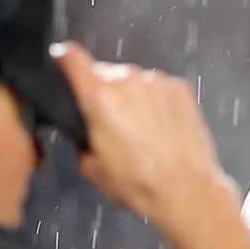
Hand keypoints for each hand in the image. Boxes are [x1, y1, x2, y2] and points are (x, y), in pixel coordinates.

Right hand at [52, 40, 239, 225]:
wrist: (186, 191)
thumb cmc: (139, 183)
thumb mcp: (91, 168)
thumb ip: (80, 138)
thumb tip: (84, 131)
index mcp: (99, 97)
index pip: (71, 57)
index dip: (64, 59)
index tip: (63, 62)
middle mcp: (128, 81)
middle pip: (105, 74)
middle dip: (104, 94)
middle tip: (113, 126)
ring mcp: (157, 82)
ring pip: (134, 82)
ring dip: (133, 99)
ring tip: (143, 133)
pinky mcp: (180, 89)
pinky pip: (159, 88)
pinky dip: (157, 103)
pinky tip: (161, 130)